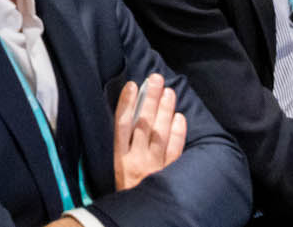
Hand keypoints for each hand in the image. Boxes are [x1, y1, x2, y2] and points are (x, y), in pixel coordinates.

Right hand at [112, 75, 186, 191]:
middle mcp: (136, 161)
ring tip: (169, 91)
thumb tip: (126, 116)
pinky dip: (178, 134)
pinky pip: (175, 151)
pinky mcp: (169, 175)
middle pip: (143, 124)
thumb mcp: (113, 171)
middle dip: (150, 100)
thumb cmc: (123, 192)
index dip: (127, 103)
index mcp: (119, 159)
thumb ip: (119, 147)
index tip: (132, 85)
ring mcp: (154, 167)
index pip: (121, 125)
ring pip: (160, 134)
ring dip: (165, 111)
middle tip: (156, 79)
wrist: (138, 218)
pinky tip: (180, 117)